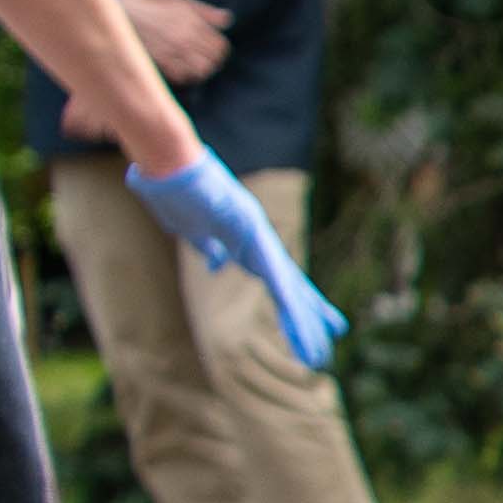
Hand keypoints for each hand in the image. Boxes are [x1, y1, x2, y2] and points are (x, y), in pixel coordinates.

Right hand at [112, 0, 229, 85]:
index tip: (216, 51)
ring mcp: (173, 51)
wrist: (127, 14)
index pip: (220, 46)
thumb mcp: (184, 3)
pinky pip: (182, 77)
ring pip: (201, 71)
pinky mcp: (160, 61)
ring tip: (197, 67)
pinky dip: (186, 76)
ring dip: (202, 70)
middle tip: (208, 61)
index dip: (221, 51)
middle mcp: (185, 39)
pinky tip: (183, 70)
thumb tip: (228, 20)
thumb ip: (207, 13)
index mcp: (193, 24)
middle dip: (213, 61)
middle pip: (213, 60)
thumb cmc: (158, 7)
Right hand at [125, 144, 348, 368]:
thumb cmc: (172, 188)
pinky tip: (297, 312)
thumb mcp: (189, 229)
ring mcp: (256, 232)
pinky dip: (283, 292)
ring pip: (286, 282)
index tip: (308, 323)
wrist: (164, 159)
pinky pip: (269, 267)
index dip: (292, 301)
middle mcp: (257, 238)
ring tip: (320, 344)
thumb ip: (208, 246)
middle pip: (290, 282)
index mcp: (245, 240)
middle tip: (337, 332)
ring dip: (302, 315)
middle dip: (311, 311)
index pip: (275, 277)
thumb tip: (216, 263)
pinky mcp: (249, 228)